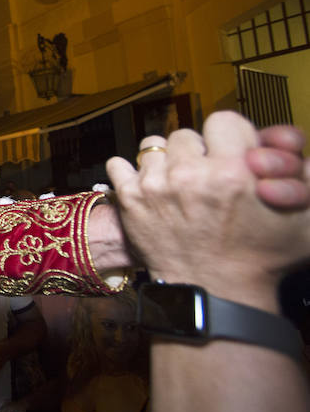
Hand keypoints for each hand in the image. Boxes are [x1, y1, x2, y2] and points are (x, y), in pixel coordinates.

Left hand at [106, 111, 309, 310]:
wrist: (214, 292)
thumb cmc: (259, 257)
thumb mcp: (299, 215)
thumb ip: (298, 169)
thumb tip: (277, 138)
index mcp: (234, 170)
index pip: (223, 120)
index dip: (228, 137)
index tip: (229, 154)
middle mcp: (191, 174)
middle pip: (186, 134)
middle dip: (196, 152)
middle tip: (203, 175)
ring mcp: (156, 185)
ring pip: (153, 145)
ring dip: (164, 160)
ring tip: (176, 182)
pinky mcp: (130, 200)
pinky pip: (119, 163)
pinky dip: (131, 172)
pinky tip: (149, 187)